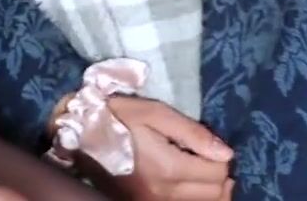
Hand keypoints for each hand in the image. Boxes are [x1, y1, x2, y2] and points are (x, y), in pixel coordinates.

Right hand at [83, 97, 233, 200]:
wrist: (80, 135)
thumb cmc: (117, 117)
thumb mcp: (154, 114)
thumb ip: (192, 133)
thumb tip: (226, 152)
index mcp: (168, 168)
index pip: (218, 172)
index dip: (220, 155)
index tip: (208, 144)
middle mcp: (165, 194)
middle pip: (216, 193)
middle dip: (219, 173)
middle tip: (207, 155)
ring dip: (211, 189)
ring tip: (201, 170)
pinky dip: (197, 198)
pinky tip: (192, 185)